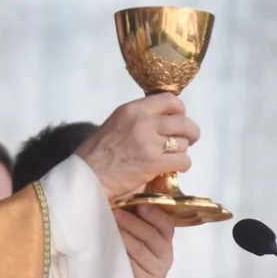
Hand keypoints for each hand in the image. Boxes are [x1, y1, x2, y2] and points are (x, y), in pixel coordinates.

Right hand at [73, 94, 198, 199]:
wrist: (86, 177)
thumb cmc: (95, 154)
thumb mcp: (115, 124)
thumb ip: (137, 119)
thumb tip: (161, 121)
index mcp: (132, 109)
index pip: (170, 100)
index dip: (179, 111)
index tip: (178, 120)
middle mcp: (143, 122)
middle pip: (183, 122)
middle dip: (190, 132)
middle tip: (187, 140)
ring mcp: (149, 142)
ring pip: (183, 143)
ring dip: (181, 151)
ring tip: (170, 157)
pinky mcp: (154, 163)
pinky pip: (183, 161)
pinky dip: (182, 166)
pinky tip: (171, 168)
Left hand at [115, 204, 174, 277]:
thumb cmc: (127, 257)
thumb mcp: (132, 235)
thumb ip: (134, 217)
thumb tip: (125, 191)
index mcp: (163, 237)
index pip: (165, 223)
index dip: (154, 213)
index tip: (140, 204)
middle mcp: (164, 252)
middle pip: (151, 234)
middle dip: (132, 222)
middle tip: (114, 212)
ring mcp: (156, 269)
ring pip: (140, 248)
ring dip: (123, 236)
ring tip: (108, 225)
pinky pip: (133, 264)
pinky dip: (120, 254)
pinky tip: (109, 247)